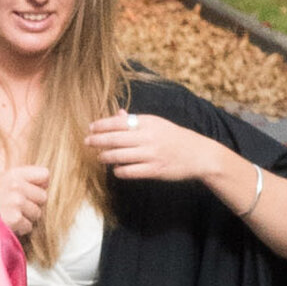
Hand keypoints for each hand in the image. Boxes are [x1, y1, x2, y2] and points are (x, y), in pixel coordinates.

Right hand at [0, 153, 49, 240]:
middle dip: (32, 205)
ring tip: (9, 216)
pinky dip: (19, 229)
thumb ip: (22, 180)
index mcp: (13, 173)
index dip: (40, 185)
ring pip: (37, 213)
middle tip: (15, 208)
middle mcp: (16, 185)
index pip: (44, 174)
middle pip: (43, 197)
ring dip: (25, 218)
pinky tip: (6, 224)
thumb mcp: (0, 183)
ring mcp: (16, 201)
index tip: (31, 192)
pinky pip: (28, 226)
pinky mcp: (15, 217)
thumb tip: (47, 181)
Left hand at [81, 108, 231, 193]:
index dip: (101, 125)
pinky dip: (119, 171)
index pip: (118, 122)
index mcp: (148, 122)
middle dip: (97, 140)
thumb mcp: (157, 124)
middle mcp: (148, 137)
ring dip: (106, 157)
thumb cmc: (175, 138)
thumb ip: (136, 121)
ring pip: (119, 156)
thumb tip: (117, 114)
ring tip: (100, 157)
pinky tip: (116, 170)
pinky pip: (130, 172)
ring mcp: (151, 154)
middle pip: (115, 138)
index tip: (90, 128)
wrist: (199, 155)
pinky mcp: (155, 170)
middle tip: (87, 142)